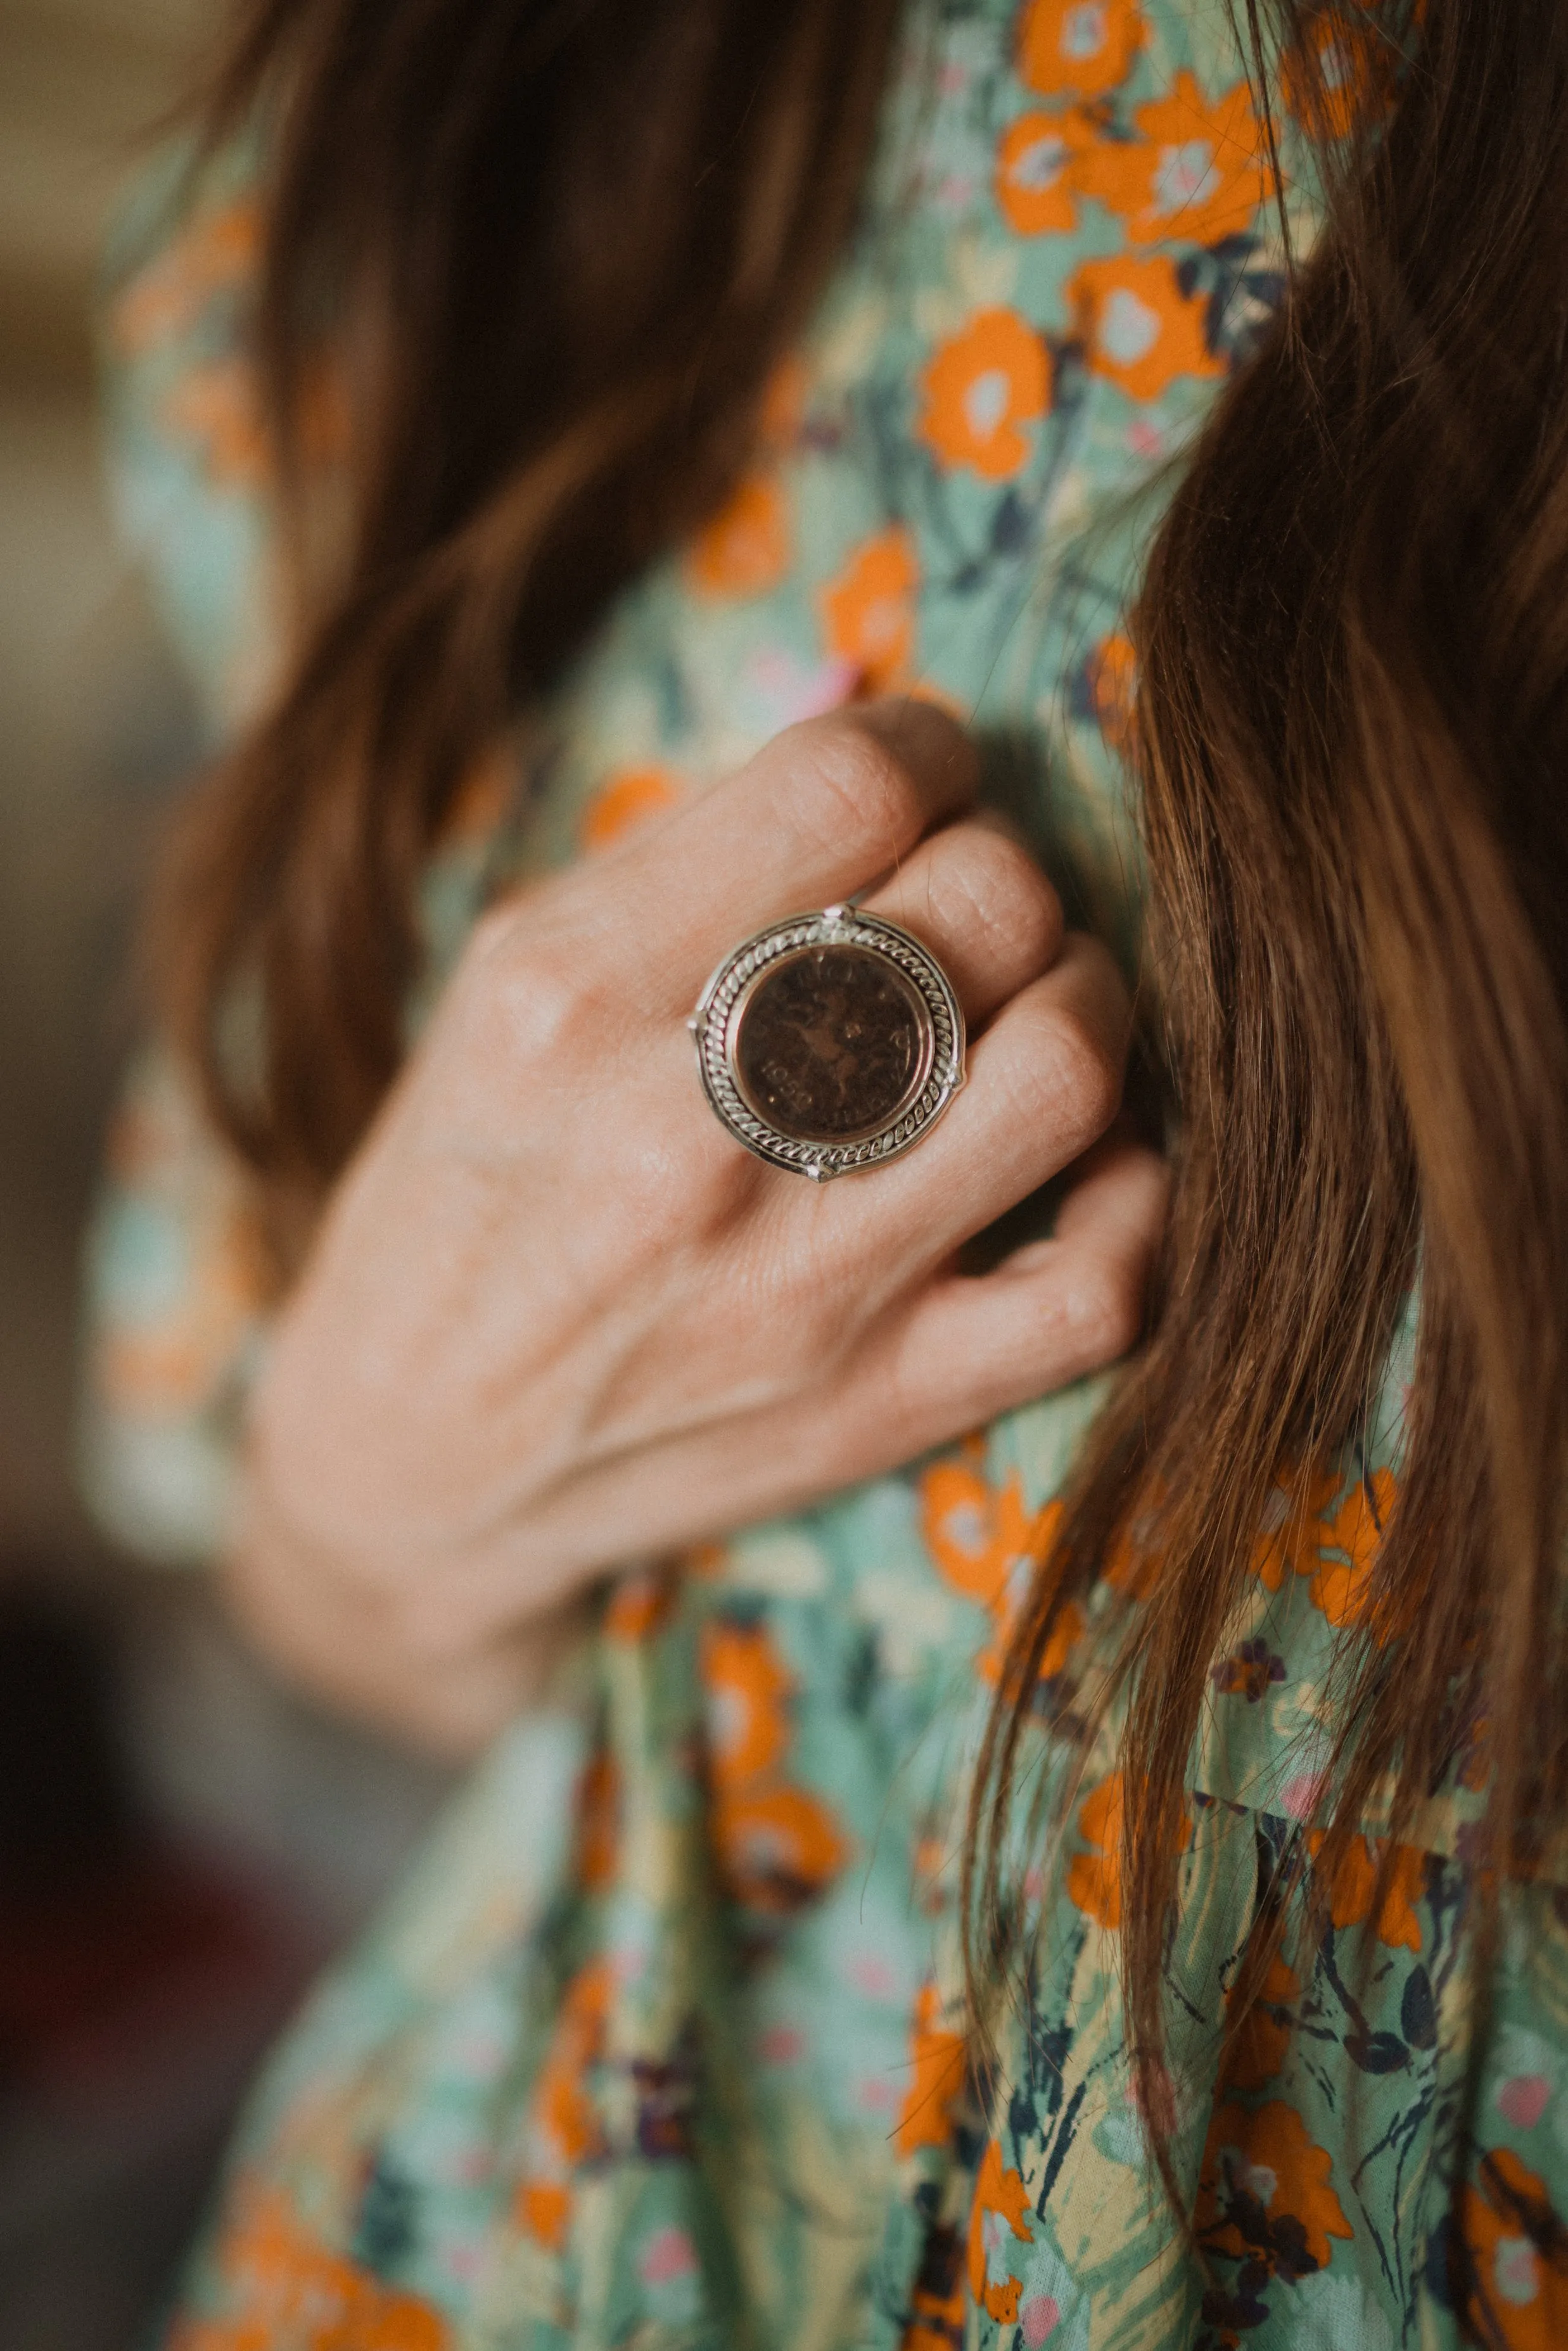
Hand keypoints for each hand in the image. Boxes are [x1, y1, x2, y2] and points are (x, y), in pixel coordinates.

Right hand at [227, 702, 1166, 1752]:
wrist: (414, 1474)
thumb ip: (682, 871)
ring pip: (1070, 1069)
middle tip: (962, 904)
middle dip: (1002, 868)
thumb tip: (878, 745)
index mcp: (569, 998)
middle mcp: (687, 1138)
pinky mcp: (882, 1404)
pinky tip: (1071, 1164)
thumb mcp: (500, 994)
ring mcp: (800, 1287)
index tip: (919, 776)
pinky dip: (1132, 1199)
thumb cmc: (459, 1203)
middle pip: (985, 907)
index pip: (848, 787)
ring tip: (1028, 1007)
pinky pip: (1104, 1283)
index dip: (924, 746)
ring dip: (1081, 1000)